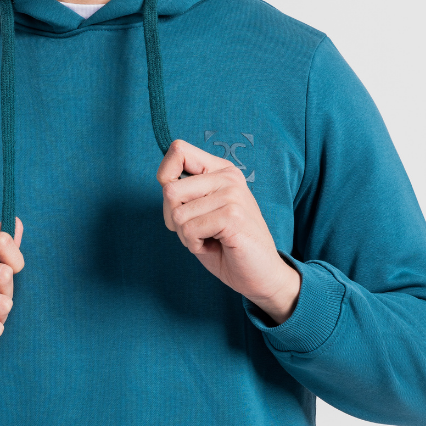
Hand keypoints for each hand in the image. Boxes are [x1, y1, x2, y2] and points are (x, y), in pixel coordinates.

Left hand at [157, 141, 299, 324]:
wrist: (261, 275)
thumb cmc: (227, 246)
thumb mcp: (201, 213)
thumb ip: (184, 194)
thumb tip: (164, 181)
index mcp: (220, 170)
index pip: (178, 150)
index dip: (165, 177)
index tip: (179, 202)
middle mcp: (227, 177)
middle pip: (170, 190)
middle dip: (173, 219)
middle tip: (199, 230)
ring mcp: (232, 194)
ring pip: (177, 214)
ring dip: (187, 236)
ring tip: (211, 239)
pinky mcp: (232, 215)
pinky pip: (189, 230)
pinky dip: (196, 245)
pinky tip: (217, 246)